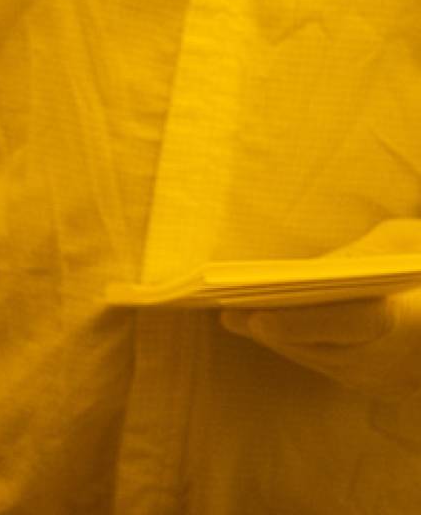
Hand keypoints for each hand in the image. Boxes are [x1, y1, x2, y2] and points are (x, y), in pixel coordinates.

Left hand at [221, 220, 420, 400]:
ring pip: (328, 363)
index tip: (258, 319)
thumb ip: (357, 258)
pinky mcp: (389, 386)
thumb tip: (307, 274)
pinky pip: (338, 369)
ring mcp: (397, 379)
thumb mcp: (403, 243)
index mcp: (414, 319)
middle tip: (226, 313)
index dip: (302, 323)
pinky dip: (305, 348)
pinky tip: (272, 330)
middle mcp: (405, 359)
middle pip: (329, 349)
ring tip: (237, 318)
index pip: (351, 324)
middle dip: (276, 331)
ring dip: (283, 342)